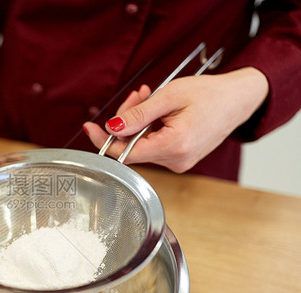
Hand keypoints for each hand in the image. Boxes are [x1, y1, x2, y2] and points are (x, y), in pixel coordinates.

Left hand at [84, 67, 268, 172]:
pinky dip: (148, 127)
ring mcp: (179, 162)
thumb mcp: (169, 96)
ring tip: (148, 96)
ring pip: (141, 145)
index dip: (105, 141)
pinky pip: (153, 145)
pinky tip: (156, 110)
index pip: (126, 154)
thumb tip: (112, 127)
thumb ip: (138, 114)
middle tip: (136, 95)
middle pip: (132, 147)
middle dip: (126, 120)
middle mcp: (176, 161)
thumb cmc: (209, 94)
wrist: (239, 100)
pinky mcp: (179, 158)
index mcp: (174, 146)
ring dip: (138, 121)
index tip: (89, 128)